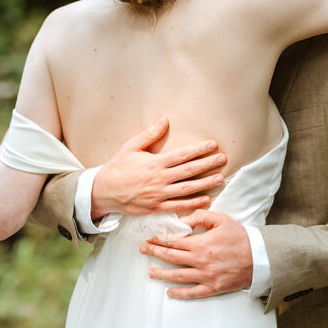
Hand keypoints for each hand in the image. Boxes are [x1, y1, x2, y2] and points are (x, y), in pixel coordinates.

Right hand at [90, 118, 226, 219]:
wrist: (103, 191)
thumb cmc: (118, 167)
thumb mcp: (131, 147)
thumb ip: (150, 134)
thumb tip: (165, 120)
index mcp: (155, 162)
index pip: (183, 154)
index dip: (200, 150)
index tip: (213, 145)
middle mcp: (160, 178)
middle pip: (189, 171)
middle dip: (208, 164)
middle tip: (223, 159)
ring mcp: (159, 194)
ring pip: (187, 189)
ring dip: (205, 183)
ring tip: (220, 178)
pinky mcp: (156, 208)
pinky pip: (178, 206)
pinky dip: (193, 203)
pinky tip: (206, 198)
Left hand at [140, 209, 252, 298]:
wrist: (258, 257)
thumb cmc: (240, 237)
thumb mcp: (222, 220)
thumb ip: (201, 216)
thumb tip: (183, 220)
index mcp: (200, 243)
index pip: (174, 242)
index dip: (160, 239)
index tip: (150, 237)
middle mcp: (200, 261)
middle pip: (171, 257)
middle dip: (155, 253)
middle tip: (143, 250)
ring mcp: (205, 276)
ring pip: (177, 276)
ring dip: (161, 274)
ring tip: (150, 271)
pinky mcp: (212, 288)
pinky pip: (192, 292)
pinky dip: (180, 293)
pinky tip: (169, 292)